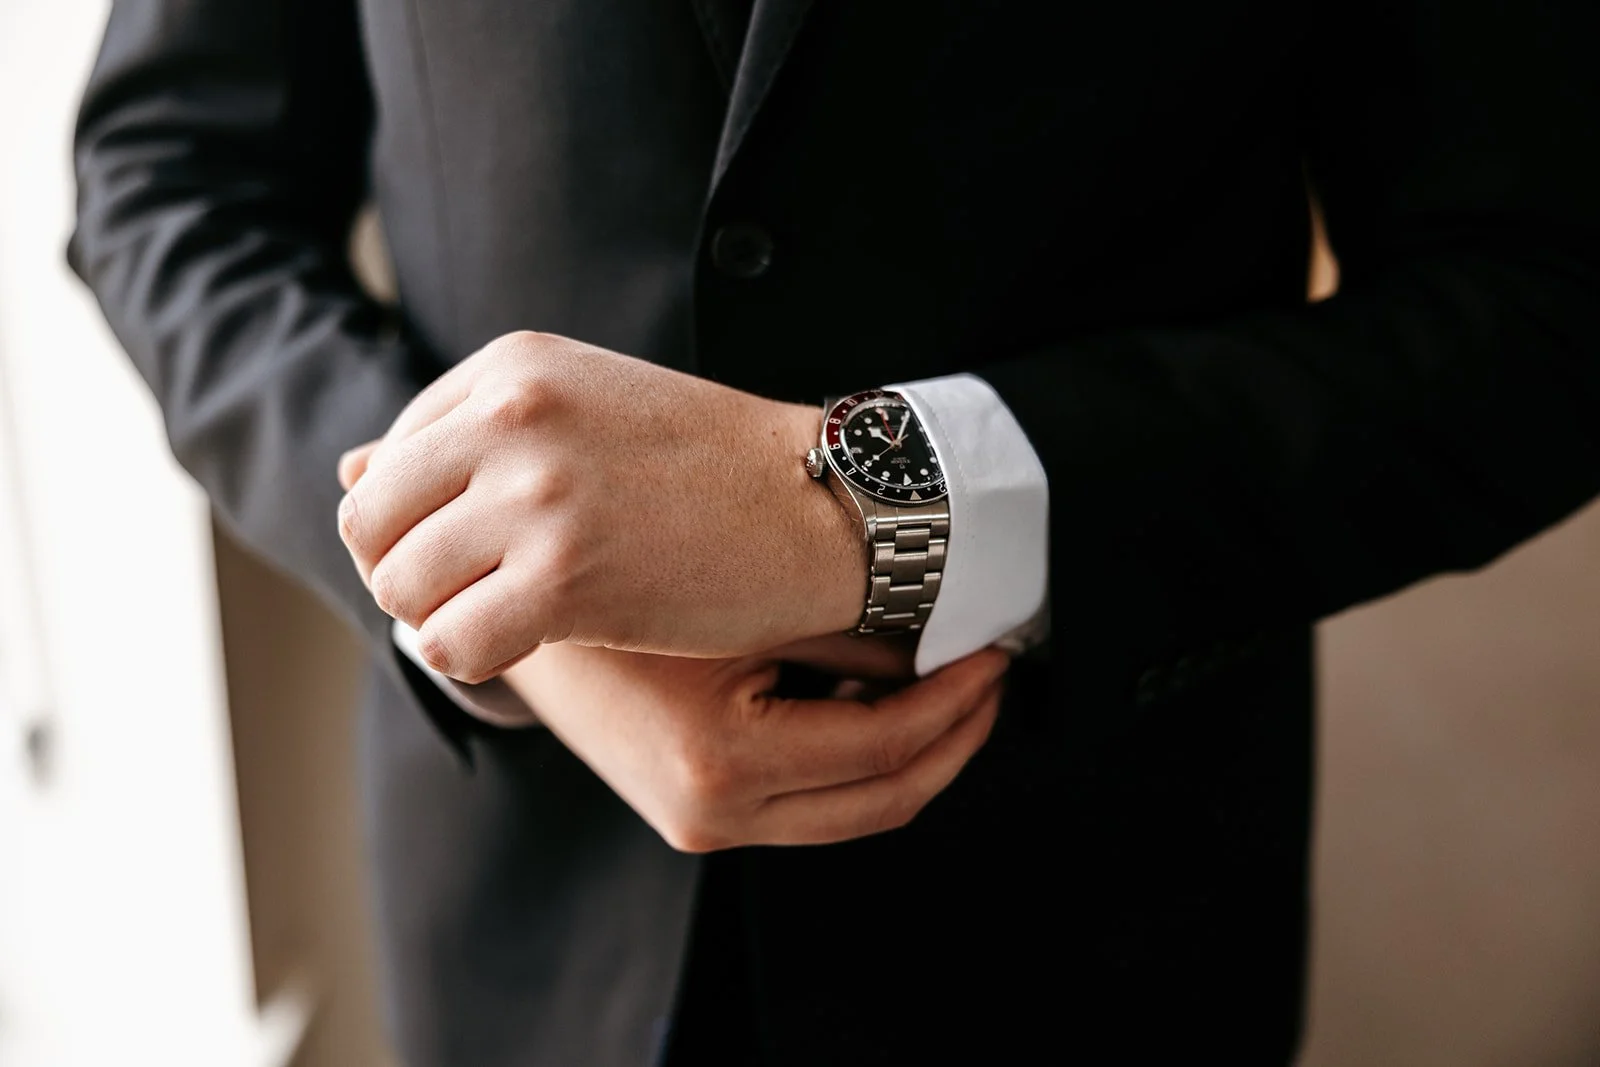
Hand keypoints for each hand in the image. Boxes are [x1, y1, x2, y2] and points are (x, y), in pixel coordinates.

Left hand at [337, 331, 863, 682]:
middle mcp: (513, 417)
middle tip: (475, 594)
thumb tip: (348, 472)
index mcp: (514, 367)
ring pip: (399, 588)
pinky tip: (530, 645)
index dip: (420, 519)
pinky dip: (475, 661)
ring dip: (442, 618)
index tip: (486, 545)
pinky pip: (450, 645)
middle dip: (407, 571)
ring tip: (509, 617)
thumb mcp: (585, 409)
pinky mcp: (566, 579)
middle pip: (369, 523)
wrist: (821, 507)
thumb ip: (469, 433)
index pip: (388, 456)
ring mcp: (538, 496)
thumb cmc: (710, 466)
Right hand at [499, 642, 1008, 850]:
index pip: (887, 748)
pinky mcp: (697, 815)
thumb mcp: (736, 600)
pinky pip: (812, 800)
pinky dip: (861, 757)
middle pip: (884, 800)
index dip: (957, 702)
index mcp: (722, 763)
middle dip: (954, 738)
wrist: (511, 626)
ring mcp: (703, 825)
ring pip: (854, 809)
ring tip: (950, 681)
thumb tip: (948, 626)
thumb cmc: (612, 593)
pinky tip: (882, 696)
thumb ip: (843, 627)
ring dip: (915, 751)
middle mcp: (713, 815)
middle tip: (993, 675)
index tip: (996, 652)